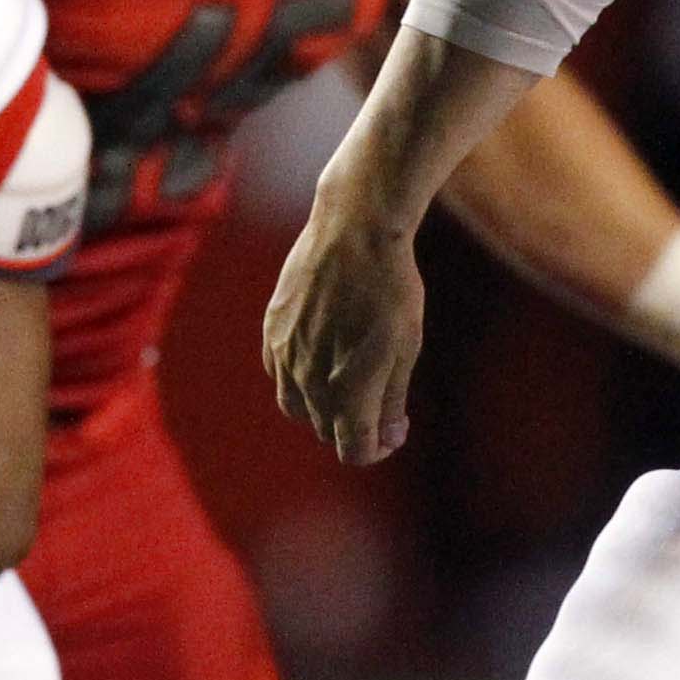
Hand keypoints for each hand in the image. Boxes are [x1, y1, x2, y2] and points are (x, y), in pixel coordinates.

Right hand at [264, 181, 426, 464]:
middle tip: (382, 404)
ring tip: (351, 382)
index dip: (376, 448)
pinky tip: (324, 358)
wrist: (354, 229)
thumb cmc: (391, 287)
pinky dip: (301, 381)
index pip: (354, 450)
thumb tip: (388, 437)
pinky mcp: (273, 330)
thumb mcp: (406, 346)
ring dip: (326, 407)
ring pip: (299, 407)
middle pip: (328, 430)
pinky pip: (280, 376)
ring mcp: (286, 354)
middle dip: (355, 427)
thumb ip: (393, 398)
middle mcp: (309, 379)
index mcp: (347, 389)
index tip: (393, 431)